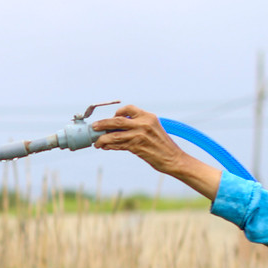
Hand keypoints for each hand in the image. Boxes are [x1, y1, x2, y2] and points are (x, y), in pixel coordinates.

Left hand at [90, 105, 222, 199]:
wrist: (173, 159)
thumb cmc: (162, 146)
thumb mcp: (153, 129)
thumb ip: (138, 125)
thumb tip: (118, 127)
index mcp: (148, 117)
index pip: (129, 108)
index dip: (117, 112)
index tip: (111, 118)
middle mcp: (144, 123)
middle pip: (117, 121)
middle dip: (102, 124)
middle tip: (94, 127)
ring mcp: (139, 135)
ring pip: (114, 134)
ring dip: (102, 138)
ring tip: (97, 142)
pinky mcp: (136, 146)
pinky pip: (118, 145)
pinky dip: (109, 146)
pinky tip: (105, 147)